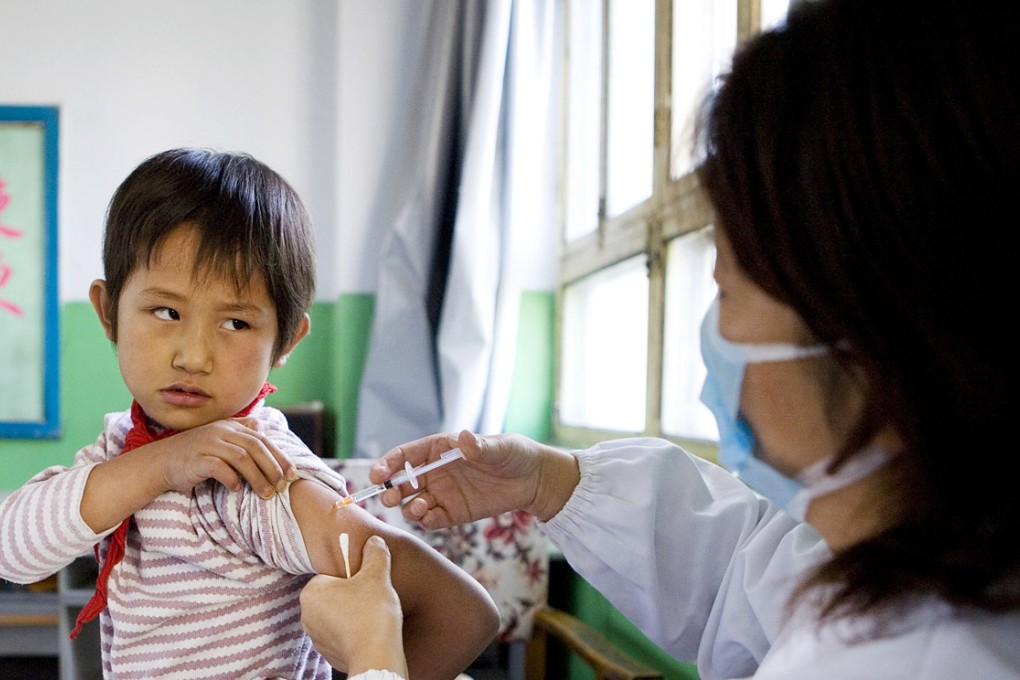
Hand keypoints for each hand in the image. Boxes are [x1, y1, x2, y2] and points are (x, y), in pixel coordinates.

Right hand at [154, 417, 296, 499]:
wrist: (159, 462)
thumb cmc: (194, 454)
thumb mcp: (218, 439)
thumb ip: (240, 432)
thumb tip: (263, 428)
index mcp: (229, 426)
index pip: (262, 439)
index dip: (279, 456)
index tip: (292, 474)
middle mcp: (220, 432)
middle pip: (255, 447)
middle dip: (273, 468)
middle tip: (283, 486)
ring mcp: (208, 444)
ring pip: (242, 458)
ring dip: (257, 478)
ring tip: (267, 493)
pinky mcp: (196, 460)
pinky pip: (220, 468)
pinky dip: (232, 479)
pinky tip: (238, 490)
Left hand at [300, 535, 406, 676]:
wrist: (376, 655)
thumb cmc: (372, 614)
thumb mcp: (377, 574)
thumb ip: (375, 553)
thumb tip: (374, 541)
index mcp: (311, 592)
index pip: (332, 574)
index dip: (353, 576)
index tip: (366, 581)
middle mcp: (307, 615)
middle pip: (334, 594)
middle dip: (352, 594)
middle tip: (371, 597)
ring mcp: (316, 637)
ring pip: (337, 614)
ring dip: (352, 613)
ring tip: (371, 615)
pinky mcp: (328, 653)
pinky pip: (340, 634)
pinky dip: (353, 631)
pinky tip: (368, 630)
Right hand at [374, 430, 579, 527]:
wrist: (532, 480)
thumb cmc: (514, 454)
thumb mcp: (499, 448)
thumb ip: (480, 447)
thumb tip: (464, 438)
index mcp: (439, 449)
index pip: (405, 455)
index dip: (388, 464)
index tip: (377, 474)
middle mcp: (435, 472)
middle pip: (401, 482)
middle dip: (390, 490)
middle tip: (389, 497)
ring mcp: (442, 493)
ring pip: (412, 503)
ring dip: (408, 507)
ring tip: (420, 508)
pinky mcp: (452, 513)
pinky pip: (431, 519)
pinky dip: (425, 521)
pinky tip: (431, 518)